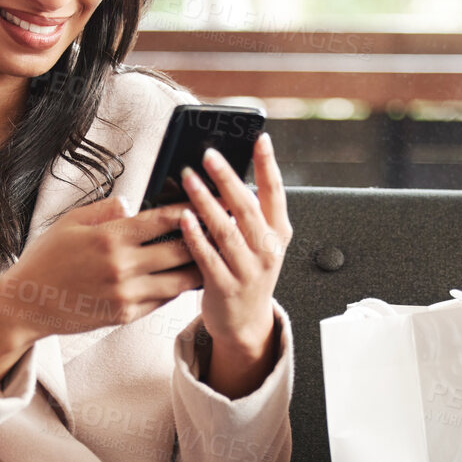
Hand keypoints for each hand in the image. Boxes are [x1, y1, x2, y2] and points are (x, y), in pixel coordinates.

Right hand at [0, 192, 203, 345]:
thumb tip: (134, 203)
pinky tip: (191, 276)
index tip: (210, 201)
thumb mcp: (70, 223)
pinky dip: (179, 287)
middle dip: (206, 237)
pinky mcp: (126, 315)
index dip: (191, 209)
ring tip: (219, 254)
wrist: (27, 304)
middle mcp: (122, 267)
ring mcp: (126, 294)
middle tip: (227, 227)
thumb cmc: (46, 259)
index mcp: (110, 238)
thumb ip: (105, 209)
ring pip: (179, 280)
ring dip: (202, 266)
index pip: (162, 219)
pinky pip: (163, 299)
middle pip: (179, 249)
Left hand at [179, 132, 291, 355]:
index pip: (277, 192)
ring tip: (188, 179)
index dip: (269, 164)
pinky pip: (207, 256)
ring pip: (226, 230)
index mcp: (278, 233)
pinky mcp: (226, 287)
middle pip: (247, 207)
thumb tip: (226, 174)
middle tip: (209, 155)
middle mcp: (267, 250)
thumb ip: (251, 213)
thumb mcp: (260, 243)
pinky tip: (183, 217)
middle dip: (227, 178)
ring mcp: (248, 270)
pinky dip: (195, 235)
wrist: (245, 323)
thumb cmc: (247, 274)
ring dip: (205, 201)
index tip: (261, 138)